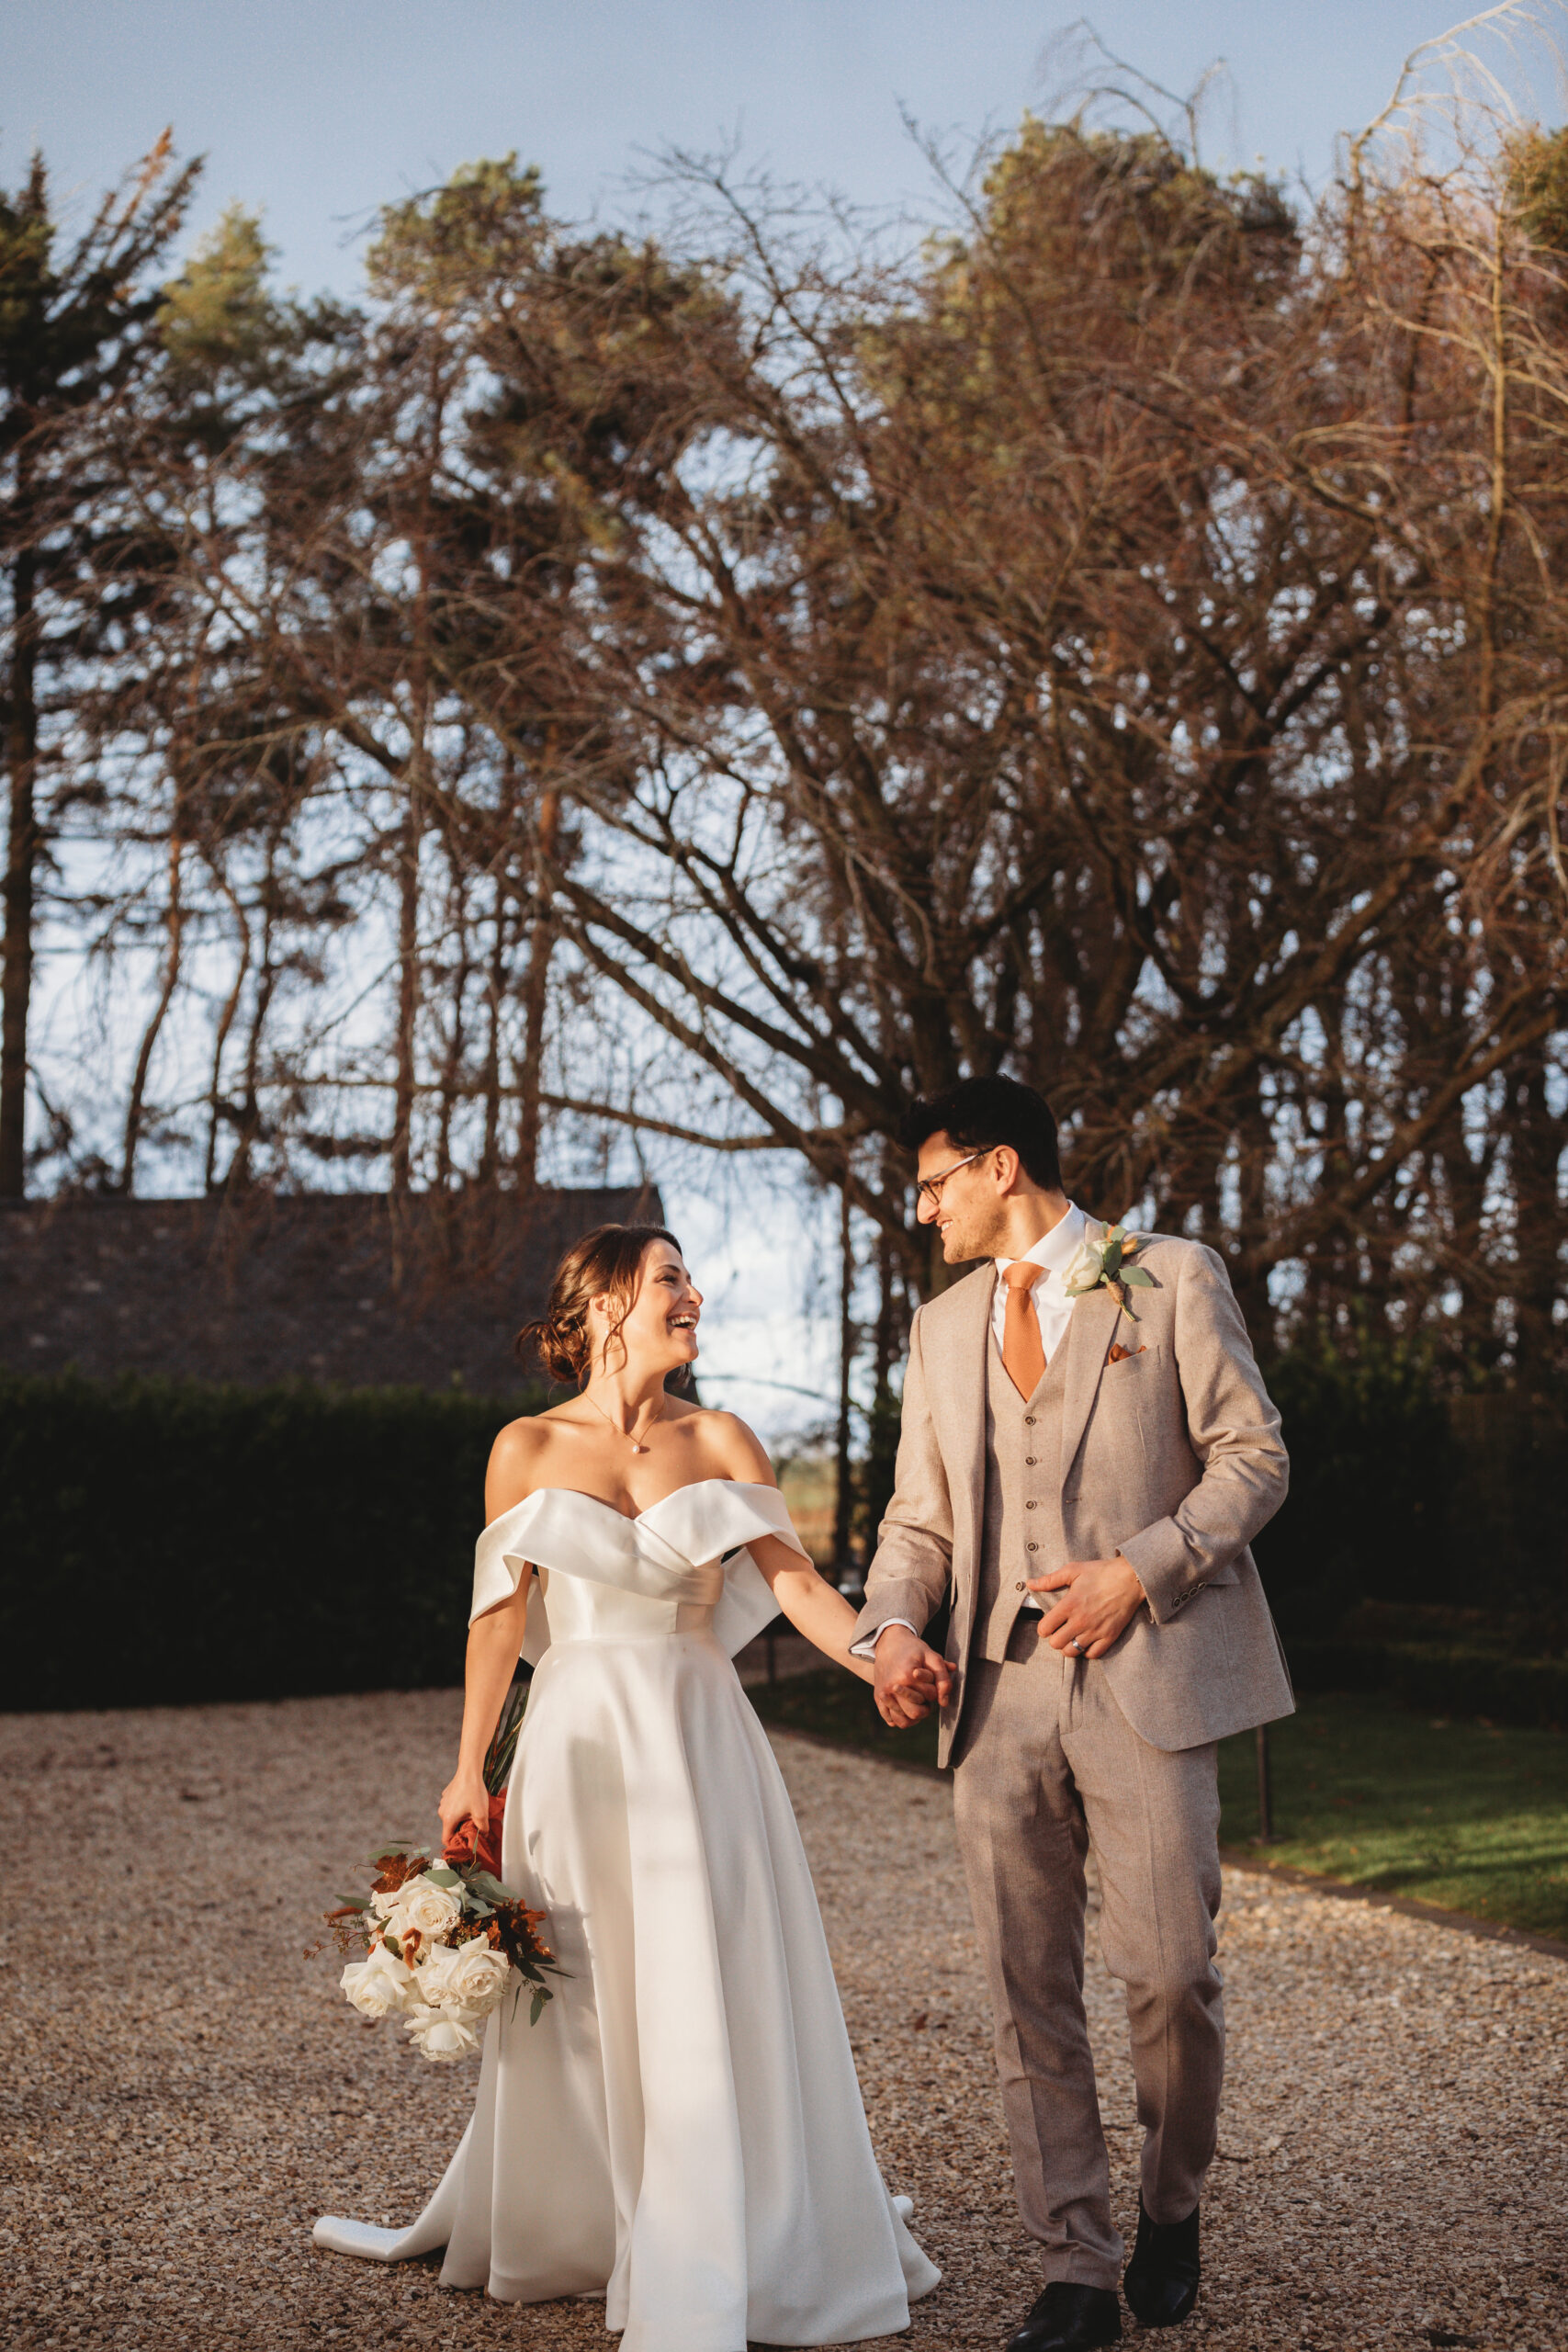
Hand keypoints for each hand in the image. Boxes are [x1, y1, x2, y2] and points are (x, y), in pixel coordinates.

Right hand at [438, 1765, 490, 1852]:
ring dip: (461, 1817)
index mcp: (448, 1819)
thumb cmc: (474, 1791)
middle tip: (474, 1825)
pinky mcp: (446, 1795)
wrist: (469, 1770)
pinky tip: (469, 1801)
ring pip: (451, 1816)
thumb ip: (482, 1829)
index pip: (446, 1839)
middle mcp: (442, 1811)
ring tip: (473, 1811)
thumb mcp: (481, 1813)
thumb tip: (483, 1835)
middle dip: (461, 1828)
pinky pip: (452, 1806)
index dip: (455, 1843)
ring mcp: (443, 1802)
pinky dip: (459, 1807)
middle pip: (450, 1827)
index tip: (465, 1842)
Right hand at [873, 1623, 955, 1727]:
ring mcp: (883, 1694)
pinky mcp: (877, 1698)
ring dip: (912, 1715)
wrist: (889, 1643)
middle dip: (925, 1707)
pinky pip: (890, 1720)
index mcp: (907, 1676)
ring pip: (902, 1721)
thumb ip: (943, 1677)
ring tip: (915, 1702)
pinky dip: (900, 1718)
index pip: (930, 1696)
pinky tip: (905, 1707)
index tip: (929, 1681)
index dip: (934, 1690)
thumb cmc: (914, 1650)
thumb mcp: (932, 1657)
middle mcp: (892, 1687)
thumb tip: (944, 1703)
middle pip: (915, 1713)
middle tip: (924, 1696)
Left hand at [1029, 1555, 1145, 1659]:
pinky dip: (1087, 1651)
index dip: (1043, 1627)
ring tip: (1072, 1637)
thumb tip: (1030, 1584)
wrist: (1130, 1578)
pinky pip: (1093, 1654)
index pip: (1045, 1628)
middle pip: (1056, 1644)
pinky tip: (1086, 1641)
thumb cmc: (1101, 1572)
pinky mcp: (1110, 1636)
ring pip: (1072, 1652)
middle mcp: (1081, 1621)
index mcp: (1069, 1605)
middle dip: (1054, 1638)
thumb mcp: (1073, 1570)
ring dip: (1069, 1646)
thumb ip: (1050, 1580)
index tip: (1048, 1623)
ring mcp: (1095, 1630)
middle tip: (1060, 1630)